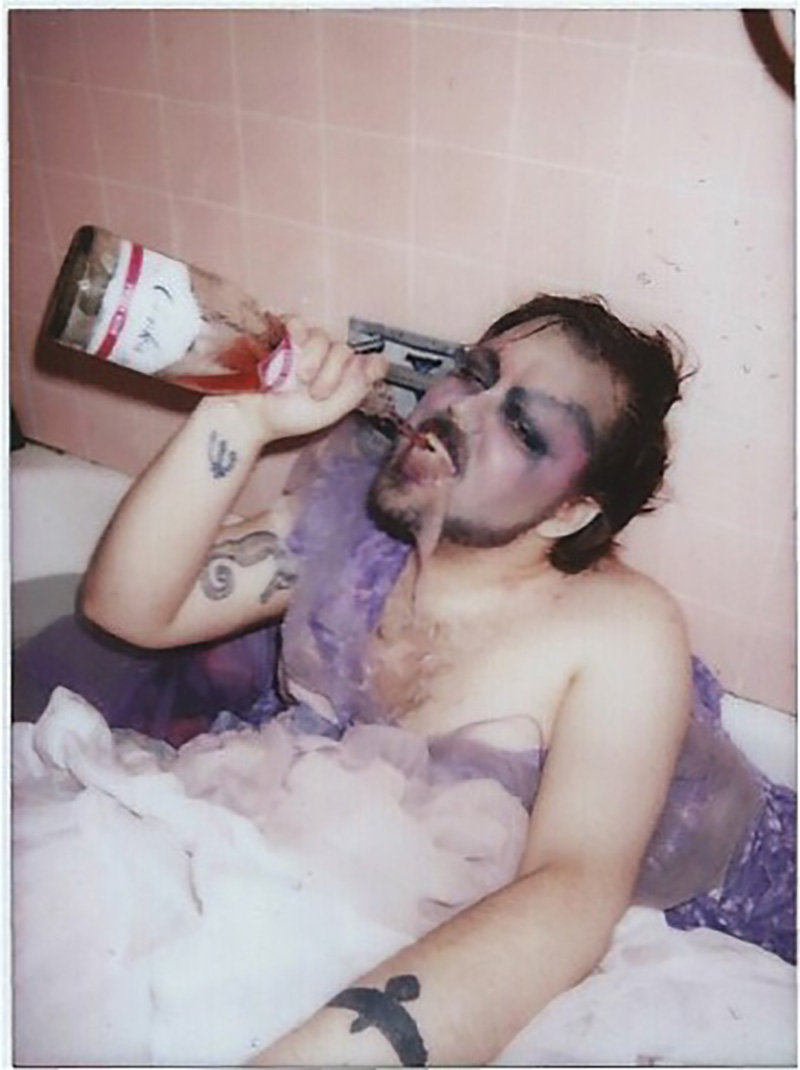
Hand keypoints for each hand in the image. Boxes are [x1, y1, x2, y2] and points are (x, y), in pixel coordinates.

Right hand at [247, 316, 388, 441]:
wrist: (249, 416)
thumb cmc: (287, 418)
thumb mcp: (330, 411)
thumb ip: (356, 388)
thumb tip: (379, 363)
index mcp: (342, 380)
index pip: (368, 361)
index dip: (370, 364)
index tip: (366, 372)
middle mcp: (327, 362)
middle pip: (344, 350)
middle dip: (333, 372)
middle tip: (316, 392)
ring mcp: (305, 349)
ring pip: (323, 337)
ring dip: (314, 357)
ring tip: (299, 378)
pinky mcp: (283, 338)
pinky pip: (297, 322)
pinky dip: (298, 330)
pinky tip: (292, 345)